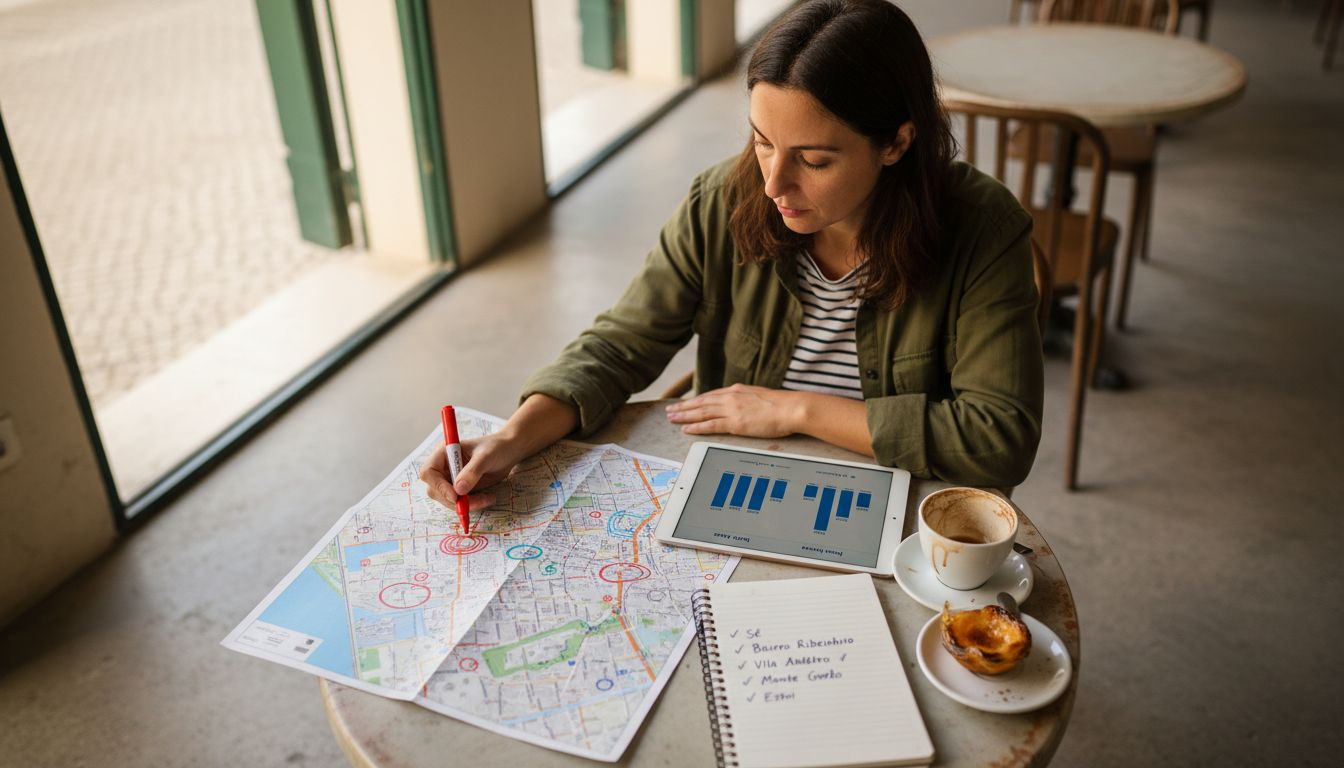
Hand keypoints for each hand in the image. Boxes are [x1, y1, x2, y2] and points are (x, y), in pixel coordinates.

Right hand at [419, 434, 521, 512]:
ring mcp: (451, 479)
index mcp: (443, 453)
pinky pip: (459, 503)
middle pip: (435, 490)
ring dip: (466, 505)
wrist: (509, 451)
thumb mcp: (486, 456)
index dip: (438, 486)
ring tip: (488, 498)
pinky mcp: (460, 489)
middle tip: (477, 502)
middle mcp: (443, 467)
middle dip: (454, 500)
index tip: (455, 496)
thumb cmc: (496, 447)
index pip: (428, 472)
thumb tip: (458, 490)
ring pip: (448, 500)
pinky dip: (472, 505)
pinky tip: (488, 498)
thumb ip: (472, 471)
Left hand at [664, 384, 802, 437]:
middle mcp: (731, 398)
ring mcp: (732, 410)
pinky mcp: (735, 423)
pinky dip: (696, 427)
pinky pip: (710, 425)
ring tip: (672, 418)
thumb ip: (747, 400)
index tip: (685, 403)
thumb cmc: (782, 405)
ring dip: (684, 415)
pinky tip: (686, 429)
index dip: (696, 400)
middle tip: (670, 410)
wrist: (791, 408)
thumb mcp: (760, 397)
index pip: (711, 396)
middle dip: (684, 407)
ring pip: (701, 412)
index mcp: (737, 391)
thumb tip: (743, 406)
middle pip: (701, 402)